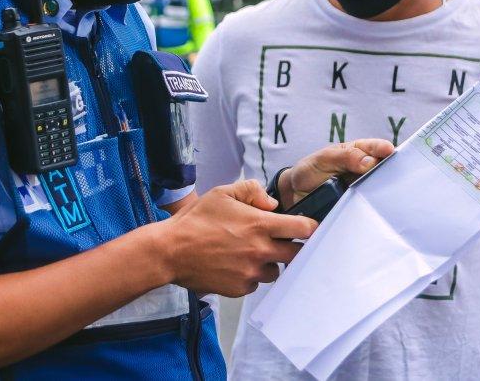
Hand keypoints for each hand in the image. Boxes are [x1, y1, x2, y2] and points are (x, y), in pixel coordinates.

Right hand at [159, 180, 317, 296]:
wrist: (171, 251)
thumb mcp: (222, 193)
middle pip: (296, 254)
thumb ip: (252, 191)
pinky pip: (255, 283)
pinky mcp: (240, 288)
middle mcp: (259, 251)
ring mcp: (250, 273)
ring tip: (249, 253)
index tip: (307, 227)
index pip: (303, 228)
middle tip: (280, 241)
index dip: (309, 227)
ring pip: (275, 271)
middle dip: (292, 247)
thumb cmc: (195, 221)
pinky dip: (250, 276)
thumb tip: (272, 204)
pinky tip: (234, 265)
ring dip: (269, 263)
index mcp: (259, 225)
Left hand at [278, 138, 395, 208]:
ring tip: (391, 190)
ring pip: (379, 190)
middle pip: (383, 169)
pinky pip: (369, 208)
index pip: (374, 148)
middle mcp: (363, 171)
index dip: (382, 148)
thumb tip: (370, 161)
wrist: (294, 196)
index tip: (388, 150)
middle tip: (395, 171)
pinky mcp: (357, 208)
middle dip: (391, 169)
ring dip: (384, 190)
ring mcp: (362, 190)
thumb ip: (344, 157)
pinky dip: (373, 208)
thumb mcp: (323, 159)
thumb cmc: (310, 171)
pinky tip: (379, 209)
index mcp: (356, 153)